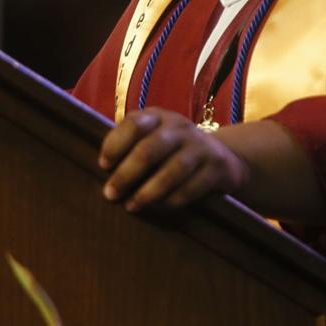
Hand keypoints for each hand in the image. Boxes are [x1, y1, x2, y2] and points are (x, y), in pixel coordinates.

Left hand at [98, 108, 249, 212]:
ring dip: (149, 192)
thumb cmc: (172, 150)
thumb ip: (131, 146)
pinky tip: (158, 209)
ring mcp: (200, 146)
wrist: (222, 156)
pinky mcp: (216, 167)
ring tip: (131, 206)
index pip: (133, 124)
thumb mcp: (153, 137)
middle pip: (150, 149)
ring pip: (173, 170)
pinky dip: (172, 201)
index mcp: (158, 117)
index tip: (103, 166)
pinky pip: (192, 187)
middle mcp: (179, 127)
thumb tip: (104, 170)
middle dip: (126, 174)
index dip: (115, 144)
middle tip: (110, 194)